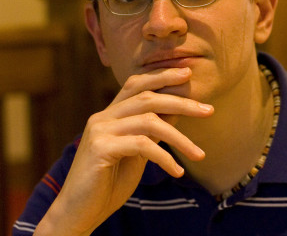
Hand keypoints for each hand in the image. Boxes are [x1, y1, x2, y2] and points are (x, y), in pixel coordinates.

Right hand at [34, 67, 213, 235]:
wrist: (78, 212)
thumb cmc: (109, 180)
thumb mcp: (138, 151)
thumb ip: (153, 128)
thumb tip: (178, 108)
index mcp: (110, 113)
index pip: (137, 83)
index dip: (162, 75)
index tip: (188, 74)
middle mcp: (103, 116)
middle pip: (148, 97)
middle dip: (181, 101)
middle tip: (208, 110)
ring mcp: (100, 130)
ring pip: (149, 120)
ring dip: (180, 138)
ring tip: (200, 154)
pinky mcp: (100, 148)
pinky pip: (142, 145)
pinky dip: (164, 158)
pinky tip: (177, 172)